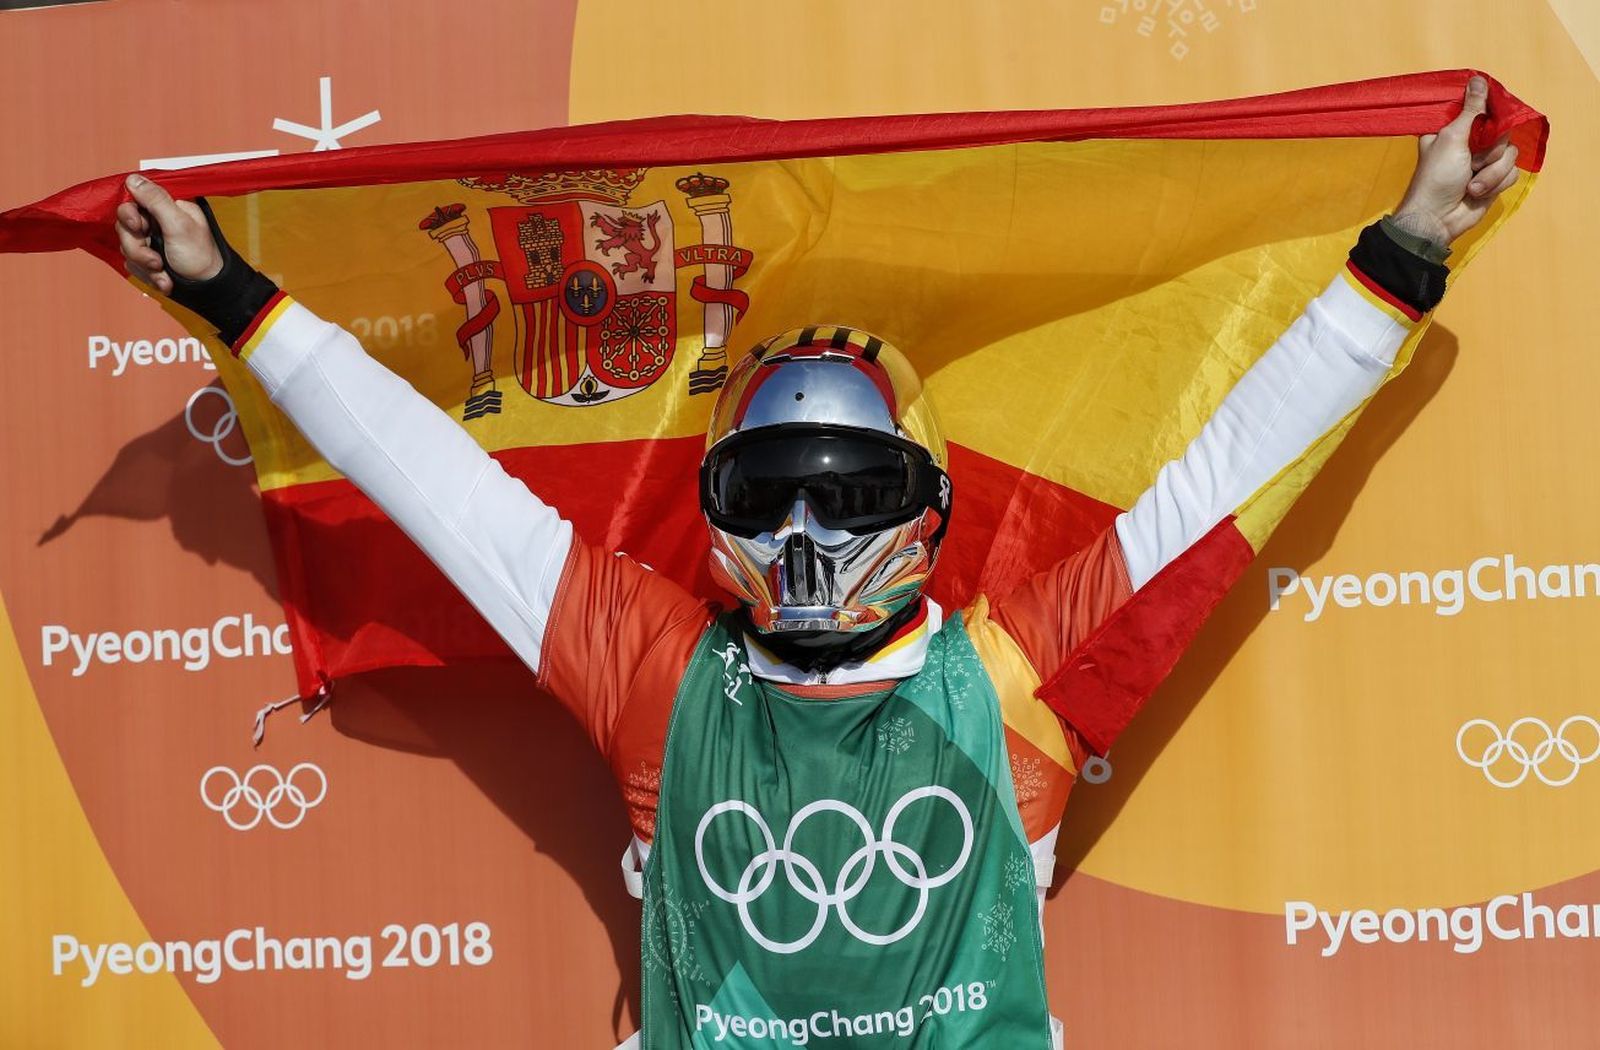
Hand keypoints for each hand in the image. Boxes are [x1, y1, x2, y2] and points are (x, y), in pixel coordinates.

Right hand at [114, 173, 222, 293]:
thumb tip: (134, 178)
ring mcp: (151, 241)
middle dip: (138, 249)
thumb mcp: (179, 225)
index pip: (131, 202)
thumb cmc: (200, 256)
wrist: (208, 289)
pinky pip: (133, 264)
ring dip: (144, 266)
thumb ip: (156, 200)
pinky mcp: (147, 258)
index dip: (129, 216)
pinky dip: (148, 275)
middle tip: (157, 261)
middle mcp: (156, 222)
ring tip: (163, 274)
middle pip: (125, 228)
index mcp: (166, 207)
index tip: (139, 227)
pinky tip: (164, 281)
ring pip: (127, 248)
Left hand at [1392, 76, 1519, 246]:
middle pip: (1503, 131)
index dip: (1490, 113)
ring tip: (1471, 185)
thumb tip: (1478, 79)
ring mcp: (1484, 161)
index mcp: (1454, 128)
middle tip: (1471, 162)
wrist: (1438, 219)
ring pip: (1511, 153)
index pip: (1483, 108)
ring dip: (1492, 172)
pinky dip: (1496, 183)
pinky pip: (1512, 172)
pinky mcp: (1494, 179)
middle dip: (1491, 150)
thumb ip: (1470, 110)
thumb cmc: (1437, 177)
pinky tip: (1477, 192)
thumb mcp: (1452, 138)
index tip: (1489, 121)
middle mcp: (1471, 142)